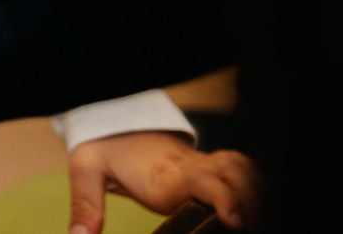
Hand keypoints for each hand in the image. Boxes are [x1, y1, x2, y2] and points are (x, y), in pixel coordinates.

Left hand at [65, 131, 259, 233]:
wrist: (114, 119)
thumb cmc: (103, 147)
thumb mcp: (85, 170)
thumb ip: (85, 205)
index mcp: (161, 176)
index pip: (200, 182)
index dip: (223, 199)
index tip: (234, 220)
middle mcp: (188, 169)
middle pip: (232, 176)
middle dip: (250, 200)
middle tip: (252, 227)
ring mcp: (201, 166)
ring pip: (241, 170)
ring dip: (255, 191)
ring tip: (258, 220)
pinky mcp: (208, 167)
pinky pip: (241, 168)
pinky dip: (255, 182)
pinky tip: (257, 204)